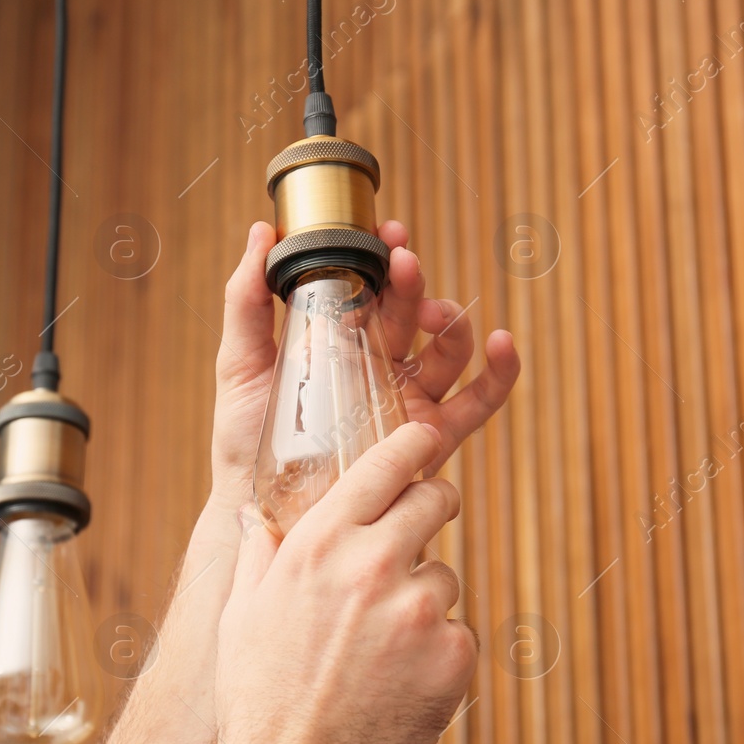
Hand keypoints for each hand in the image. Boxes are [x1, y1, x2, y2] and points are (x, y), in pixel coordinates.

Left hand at [210, 220, 520, 503]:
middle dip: (414, 282)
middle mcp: (380, 366)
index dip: (383, 255)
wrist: (262, 510)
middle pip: (410, 312)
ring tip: (440, 314)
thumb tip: (260, 232)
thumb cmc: (246, 441)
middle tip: (404, 264)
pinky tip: (502, 344)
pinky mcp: (431, 438)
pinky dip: (499, 374)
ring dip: (453, 321)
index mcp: (340, 342)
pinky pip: (478, 402)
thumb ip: (246, 300)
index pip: (370, 288)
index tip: (387, 232)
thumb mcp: (241, 362)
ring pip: (447, 349)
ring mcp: (408, 399)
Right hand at [210, 423, 474, 743]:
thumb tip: (253, 518)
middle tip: (415, 541)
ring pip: (444, 576)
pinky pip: (457, 632)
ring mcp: (417, 609)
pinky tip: (399, 683)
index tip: (428, 437)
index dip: (414, 444)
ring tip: (380, 651)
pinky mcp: (453, 654)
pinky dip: (438, 653)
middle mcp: (371, 564)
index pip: (386, 463)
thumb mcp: (241, 614)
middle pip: (436, 501)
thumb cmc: (257, 698)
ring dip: (424, 601)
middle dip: (432, 510)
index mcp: (318, 543)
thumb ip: (257, 555)